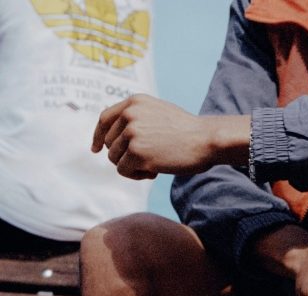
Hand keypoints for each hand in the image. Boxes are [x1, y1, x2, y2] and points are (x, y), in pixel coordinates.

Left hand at [92, 94, 249, 178]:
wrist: (206, 140)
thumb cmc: (189, 132)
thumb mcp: (160, 114)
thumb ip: (138, 119)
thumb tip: (118, 138)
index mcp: (134, 103)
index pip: (104, 119)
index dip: (98, 136)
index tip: (96, 149)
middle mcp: (129, 115)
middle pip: (109, 143)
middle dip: (124, 156)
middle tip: (147, 162)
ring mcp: (132, 133)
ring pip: (114, 158)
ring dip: (131, 167)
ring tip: (153, 166)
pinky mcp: (137, 153)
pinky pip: (123, 171)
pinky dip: (136, 176)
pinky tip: (154, 172)